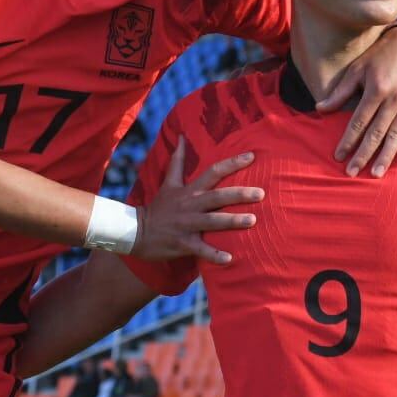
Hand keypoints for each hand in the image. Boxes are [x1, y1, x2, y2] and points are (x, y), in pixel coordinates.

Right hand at [132, 144, 262, 264]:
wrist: (135, 231)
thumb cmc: (159, 207)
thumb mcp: (168, 183)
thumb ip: (178, 160)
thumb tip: (181, 137)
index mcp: (189, 190)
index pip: (213, 172)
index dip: (232, 163)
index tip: (252, 156)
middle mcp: (190, 205)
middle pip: (217, 197)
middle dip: (239, 194)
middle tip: (261, 193)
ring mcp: (187, 225)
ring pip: (212, 222)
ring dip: (232, 221)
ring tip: (252, 220)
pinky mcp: (183, 244)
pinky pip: (201, 250)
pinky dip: (214, 255)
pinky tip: (230, 259)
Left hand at [318, 25, 396, 176]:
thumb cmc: (381, 55)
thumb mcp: (357, 69)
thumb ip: (340, 92)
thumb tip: (319, 109)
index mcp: (376, 89)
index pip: (358, 122)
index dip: (348, 140)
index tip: (338, 156)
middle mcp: (394, 99)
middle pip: (376, 133)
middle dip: (363, 154)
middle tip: (352, 173)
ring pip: (396, 134)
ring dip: (386, 156)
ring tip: (375, 173)